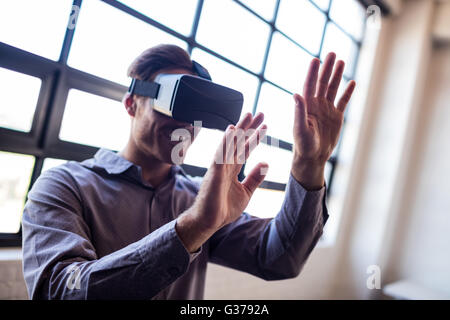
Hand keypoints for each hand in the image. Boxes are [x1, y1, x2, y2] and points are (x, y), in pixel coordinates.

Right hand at [176, 113, 267, 251]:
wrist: (208, 222)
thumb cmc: (223, 208)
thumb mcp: (246, 192)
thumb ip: (255, 178)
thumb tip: (266, 163)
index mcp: (233, 169)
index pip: (246, 149)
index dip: (255, 137)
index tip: (264, 125)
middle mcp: (226, 164)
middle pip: (239, 141)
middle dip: (249, 127)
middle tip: (260, 113)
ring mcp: (219, 167)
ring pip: (231, 144)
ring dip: (240, 129)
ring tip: (249, 115)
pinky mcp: (214, 172)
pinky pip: (221, 153)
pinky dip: (226, 142)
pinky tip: (232, 130)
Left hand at [291, 52, 355, 189]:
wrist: (313, 158)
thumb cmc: (303, 145)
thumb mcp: (300, 129)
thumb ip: (298, 112)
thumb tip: (295, 94)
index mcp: (306, 106)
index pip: (309, 85)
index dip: (312, 72)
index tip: (316, 59)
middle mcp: (316, 105)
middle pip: (322, 82)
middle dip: (327, 68)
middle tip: (332, 53)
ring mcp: (326, 110)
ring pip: (332, 88)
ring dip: (336, 75)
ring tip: (341, 61)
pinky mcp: (336, 117)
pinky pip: (342, 101)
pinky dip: (347, 92)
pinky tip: (352, 82)